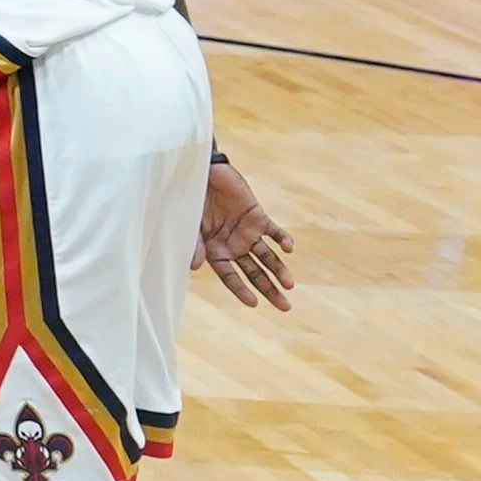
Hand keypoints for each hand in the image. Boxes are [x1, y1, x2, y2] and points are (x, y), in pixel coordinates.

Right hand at [195, 159, 295, 309]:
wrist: (202, 173)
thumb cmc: (191, 200)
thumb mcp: (190, 224)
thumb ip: (194, 244)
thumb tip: (194, 267)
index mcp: (216, 253)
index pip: (231, 278)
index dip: (242, 291)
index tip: (255, 304)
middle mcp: (234, 247)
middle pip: (255, 274)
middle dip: (270, 290)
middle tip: (285, 307)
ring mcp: (247, 233)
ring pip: (267, 257)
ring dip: (279, 270)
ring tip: (290, 284)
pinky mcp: (258, 217)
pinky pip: (274, 232)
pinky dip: (282, 240)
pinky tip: (288, 249)